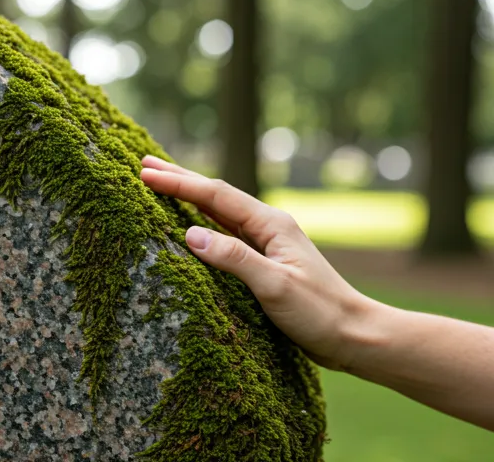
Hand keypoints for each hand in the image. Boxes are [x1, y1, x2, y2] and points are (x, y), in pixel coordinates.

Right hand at [140, 156, 375, 369]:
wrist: (351, 333)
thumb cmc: (320, 311)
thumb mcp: (276, 286)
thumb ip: (234, 258)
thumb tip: (190, 234)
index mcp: (271, 224)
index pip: (217, 196)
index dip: (180, 184)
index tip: (147, 173)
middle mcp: (268, 227)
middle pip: (217, 196)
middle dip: (181, 179)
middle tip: (147, 164)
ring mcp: (266, 243)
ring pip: (221, 213)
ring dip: (191, 198)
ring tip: (164, 184)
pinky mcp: (265, 261)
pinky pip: (228, 234)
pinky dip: (206, 222)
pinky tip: (194, 222)